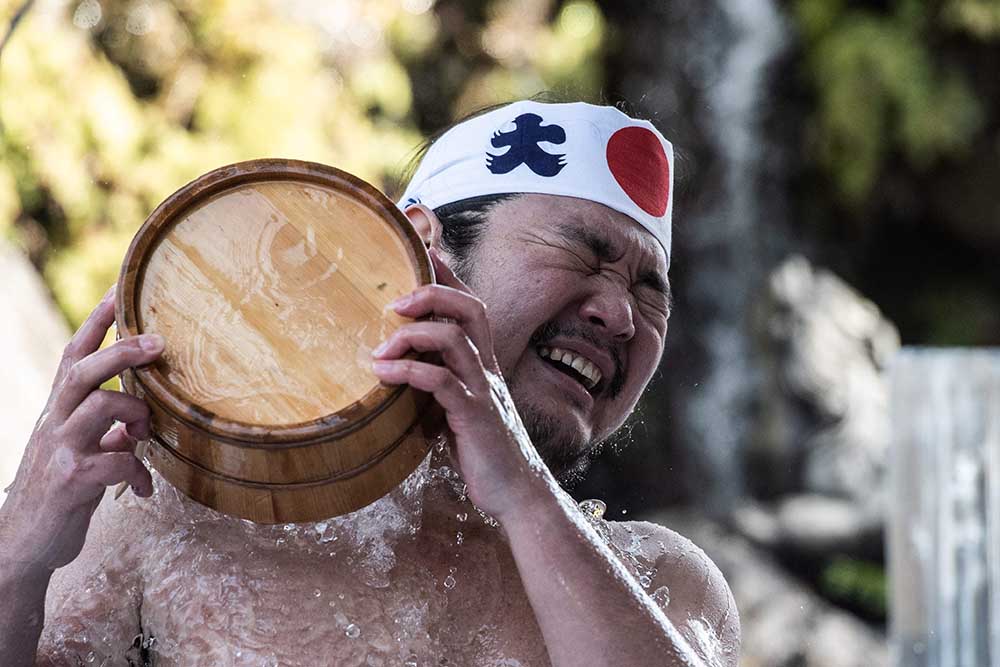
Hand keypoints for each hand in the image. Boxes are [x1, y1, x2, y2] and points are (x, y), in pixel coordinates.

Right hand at [0, 285, 162, 572]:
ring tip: (146, 432)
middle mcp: (54, 422)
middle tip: (159, 342)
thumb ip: (108, 434)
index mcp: (58, 410)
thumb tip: (139, 420)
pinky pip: (116, 462)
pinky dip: (139, 473)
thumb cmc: (60, 494)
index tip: (119, 290)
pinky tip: (143, 490)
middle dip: (122, 351)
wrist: (23, 546)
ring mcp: (59, 450)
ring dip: (135, 413)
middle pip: (82, 371)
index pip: (72, 355)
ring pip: (100, 407)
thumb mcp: (84, 455)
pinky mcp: (70, 480)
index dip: (95, 322)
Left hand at [371, 249, 553, 520]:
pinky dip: (411, 372)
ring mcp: (484, 392)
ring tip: (379, 350)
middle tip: (395, 302)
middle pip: (471, 309)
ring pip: (455, 339)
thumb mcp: (459, 411)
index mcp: (484, 366)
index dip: (449, 276)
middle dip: (433, 293)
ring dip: (412, 335)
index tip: (424, 251)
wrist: (517, 493)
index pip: (471, 307)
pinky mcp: (476, 417)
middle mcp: (488, 370)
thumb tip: (403, 374)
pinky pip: (443, 382)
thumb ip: (440, 387)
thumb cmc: (484, 453)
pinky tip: (385, 375)